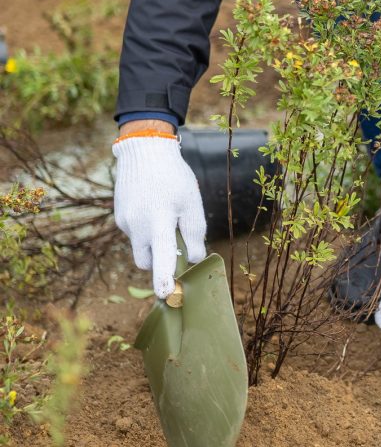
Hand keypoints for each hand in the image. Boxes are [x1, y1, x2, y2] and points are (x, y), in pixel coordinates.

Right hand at [113, 134, 206, 297]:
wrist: (144, 151)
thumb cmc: (174, 177)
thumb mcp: (191, 202)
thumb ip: (194, 233)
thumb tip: (194, 259)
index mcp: (158, 220)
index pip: (162, 256)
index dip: (164, 278)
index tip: (165, 296)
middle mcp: (137, 225)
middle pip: (146, 262)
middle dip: (158, 263)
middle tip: (174, 245)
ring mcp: (124, 222)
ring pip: (140, 247)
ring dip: (152, 243)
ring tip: (164, 216)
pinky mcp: (119, 217)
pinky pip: (134, 233)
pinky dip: (145, 229)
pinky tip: (152, 206)